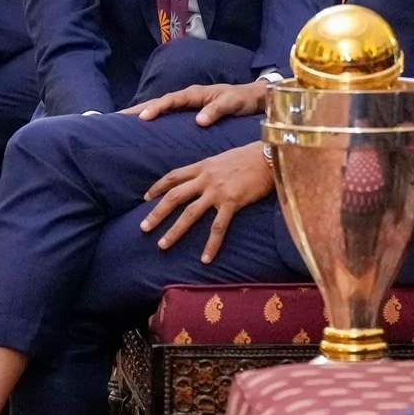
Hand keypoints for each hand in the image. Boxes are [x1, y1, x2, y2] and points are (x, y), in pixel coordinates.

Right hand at [122, 80, 268, 126]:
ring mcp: (188, 104)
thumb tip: (198, 121)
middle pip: (159, 101)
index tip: (143, 118)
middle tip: (118, 117)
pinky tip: (145, 128)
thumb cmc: (243, 99)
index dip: (156, 108)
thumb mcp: (233, 103)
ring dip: (143, 112)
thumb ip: (216, 110)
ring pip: (161, 107)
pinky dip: (155, 117)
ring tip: (123, 122)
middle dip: (139, 108)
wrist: (253, 97)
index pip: (171, 100)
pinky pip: (168, 114)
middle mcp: (188, 97)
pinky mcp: (190, 111)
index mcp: (195, 93)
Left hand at [140, 142, 273, 262]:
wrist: (270, 155)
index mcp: (203, 166)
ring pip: (189, 213)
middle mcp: (206, 178)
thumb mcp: (224, 158)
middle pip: (174, 196)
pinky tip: (205, 259)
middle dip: (157, 213)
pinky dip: (211, 244)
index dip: (158, 187)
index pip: (173, 176)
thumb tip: (204, 178)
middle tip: (143, 227)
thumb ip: (212, 169)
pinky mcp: (232, 201)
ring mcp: (217, 190)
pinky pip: (218, 227)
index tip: (146, 198)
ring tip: (162, 245)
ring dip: (174, 230)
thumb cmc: (251, 156)